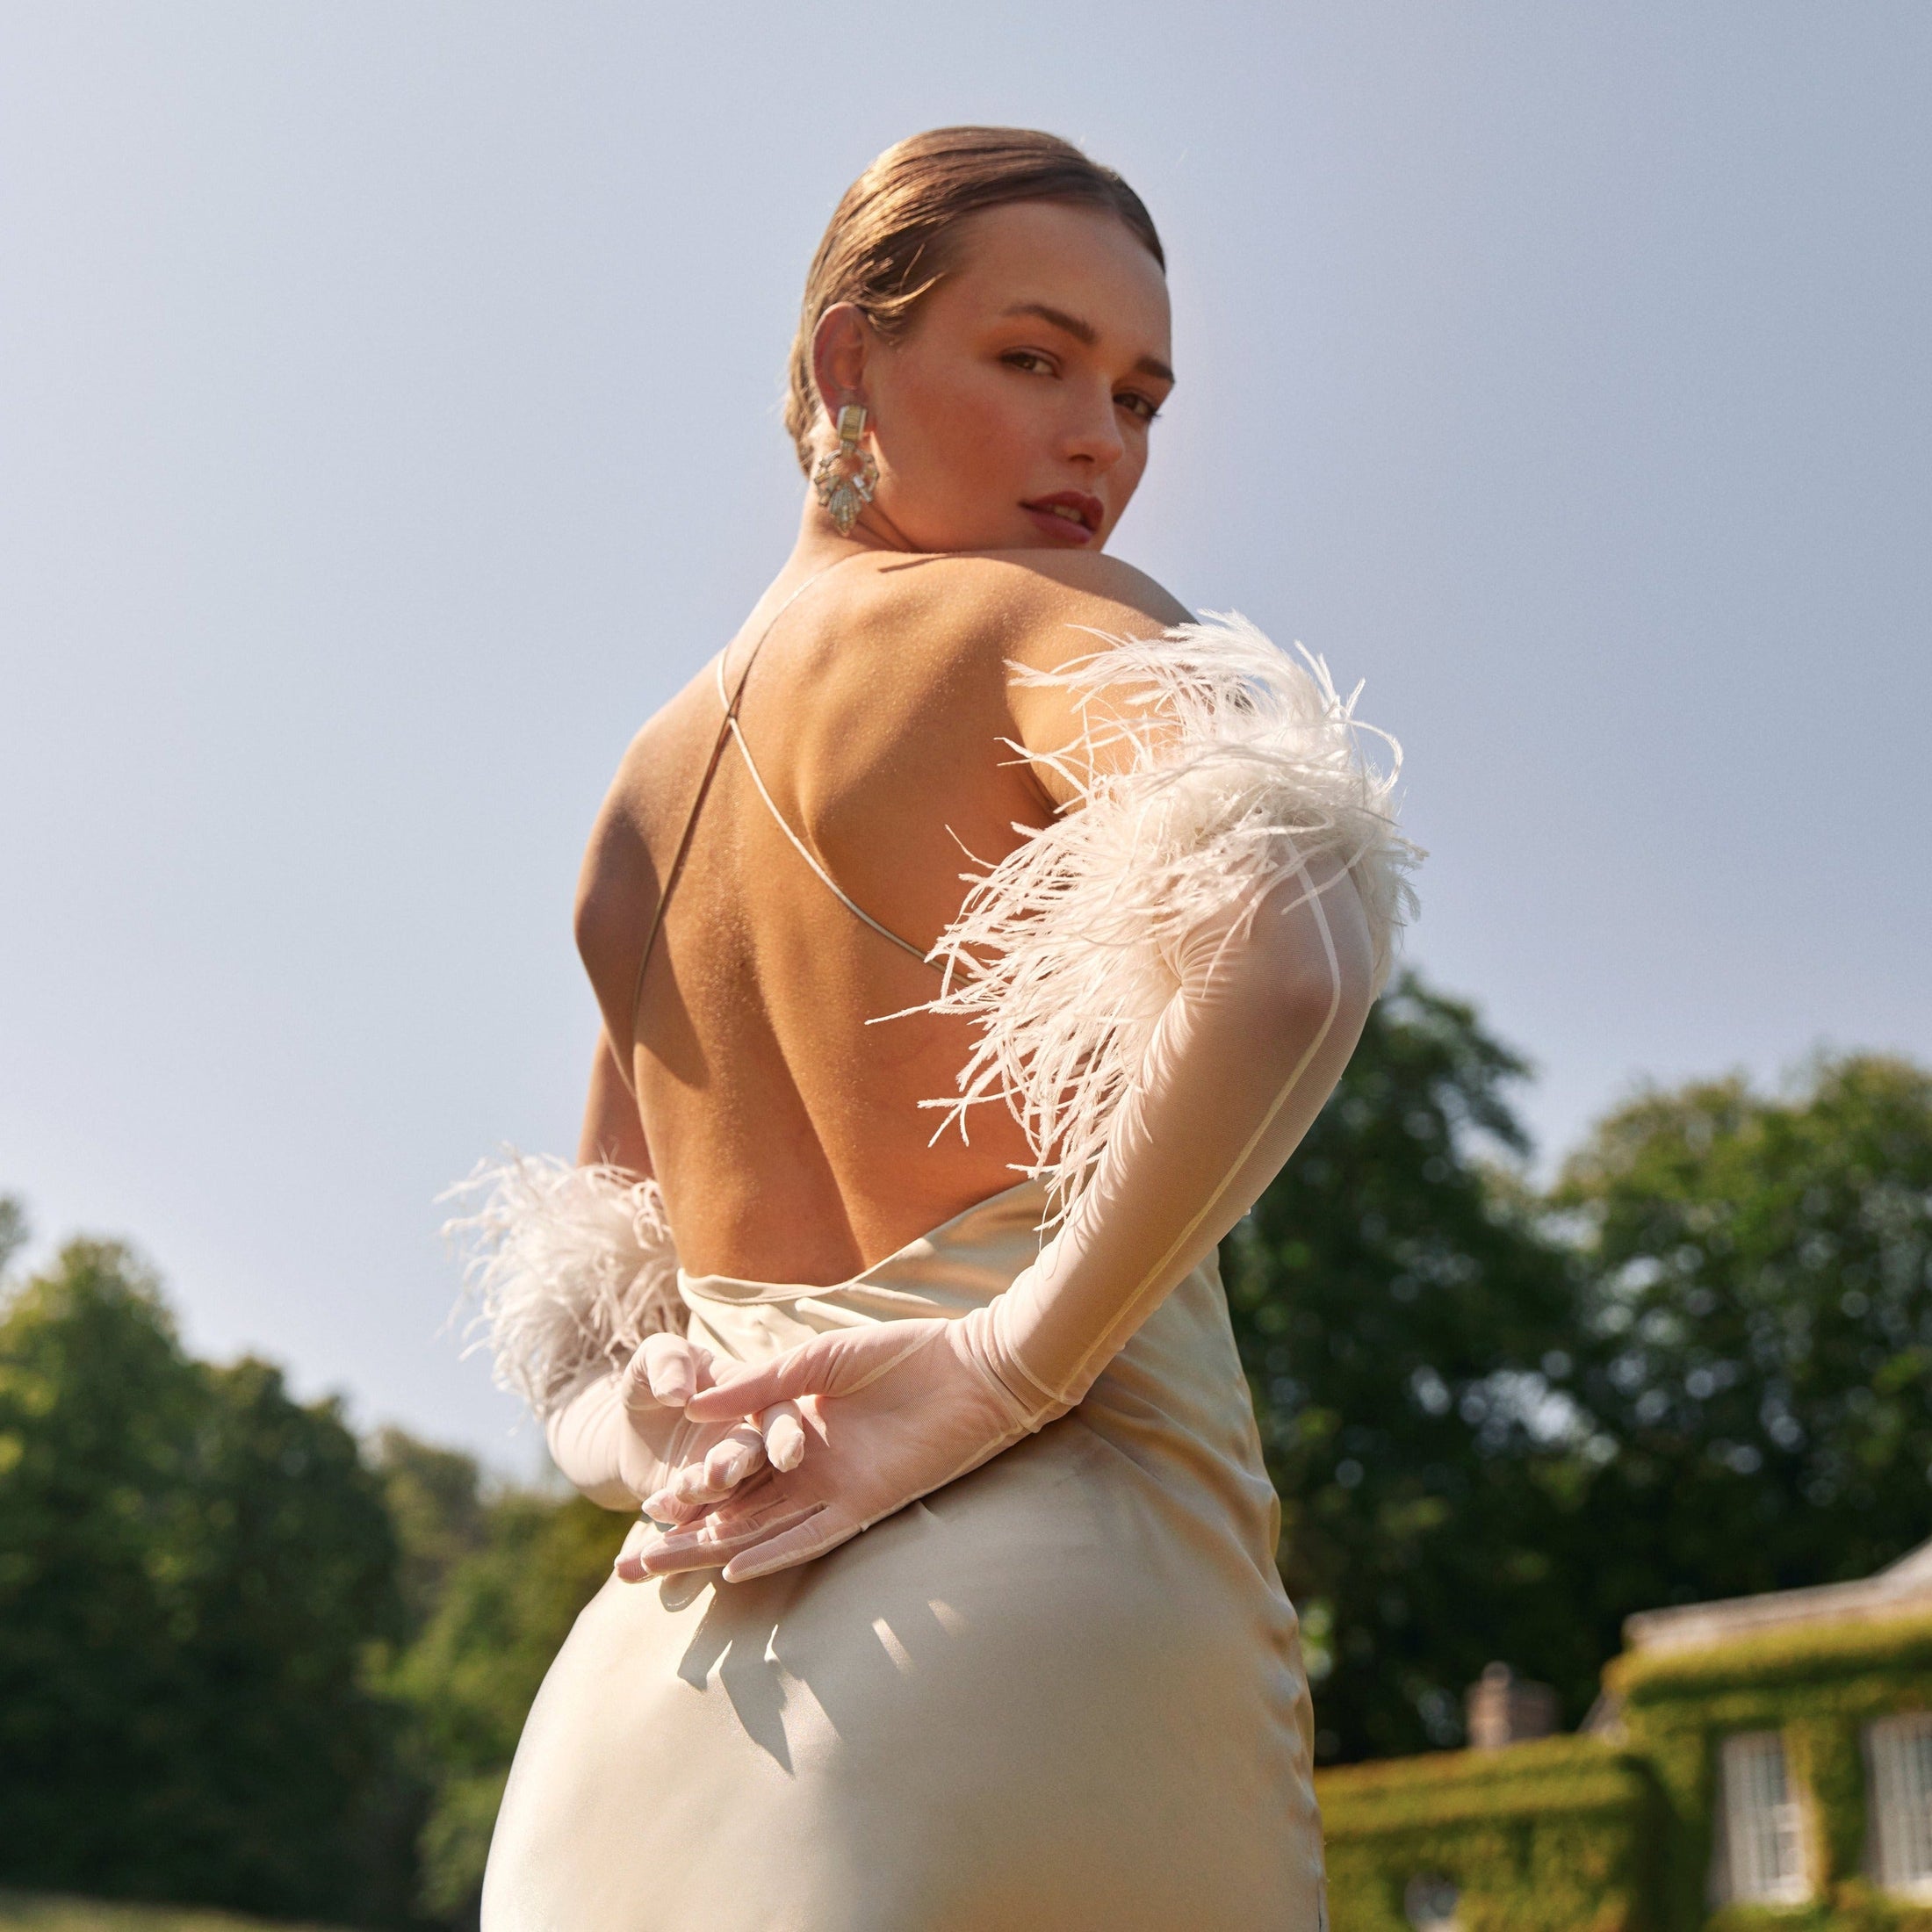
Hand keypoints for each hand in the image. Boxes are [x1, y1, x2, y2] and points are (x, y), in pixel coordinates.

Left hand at [549, 1331, 806, 1514]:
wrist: (629, 1426)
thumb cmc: (653, 1377)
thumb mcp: (654, 1356)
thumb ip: (667, 1362)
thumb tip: (677, 1393)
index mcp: (751, 1396)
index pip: (778, 1414)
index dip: (785, 1435)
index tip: (787, 1457)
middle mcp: (746, 1437)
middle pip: (755, 1456)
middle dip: (737, 1465)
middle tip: (717, 1474)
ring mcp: (726, 1474)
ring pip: (728, 1490)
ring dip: (704, 1492)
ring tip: (678, 1486)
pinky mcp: (702, 1502)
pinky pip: (695, 1513)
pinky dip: (676, 1513)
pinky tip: (654, 1506)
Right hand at [616, 1316, 1034, 1584]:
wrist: (975, 1368)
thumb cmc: (906, 1354)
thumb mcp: (819, 1360)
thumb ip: (759, 1385)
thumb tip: (693, 1403)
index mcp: (796, 1432)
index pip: (729, 1470)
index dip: (688, 1492)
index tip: (641, 1509)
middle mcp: (808, 1470)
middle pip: (733, 1512)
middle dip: (683, 1538)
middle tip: (628, 1567)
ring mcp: (834, 1490)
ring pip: (761, 1531)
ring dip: (713, 1552)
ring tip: (659, 1570)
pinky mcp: (865, 1504)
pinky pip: (811, 1535)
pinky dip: (773, 1552)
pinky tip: (733, 1569)